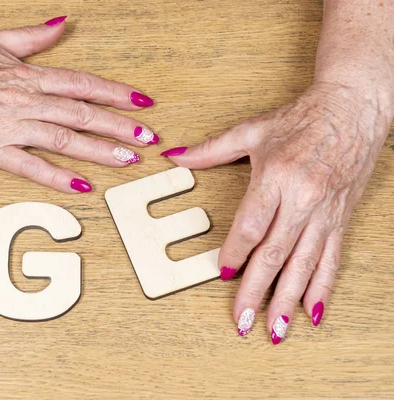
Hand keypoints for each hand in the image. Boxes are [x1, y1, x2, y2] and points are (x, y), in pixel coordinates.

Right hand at [0, 17, 157, 192]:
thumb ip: (33, 37)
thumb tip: (63, 24)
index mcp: (27, 75)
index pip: (83, 84)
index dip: (115, 93)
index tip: (142, 102)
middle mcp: (25, 100)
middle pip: (82, 114)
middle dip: (119, 126)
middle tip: (148, 138)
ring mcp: (10, 126)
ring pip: (64, 139)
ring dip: (100, 150)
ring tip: (128, 160)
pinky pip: (30, 166)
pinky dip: (57, 178)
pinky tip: (81, 186)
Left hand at [162, 83, 391, 342]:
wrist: (354, 106)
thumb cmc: (303, 117)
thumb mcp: (252, 129)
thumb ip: (211, 149)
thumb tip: (174, 157)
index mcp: (275, 175)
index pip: (251, 225)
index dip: (235, 252)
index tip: (223, 274)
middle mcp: (302, 198)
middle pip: (275, 253)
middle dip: (257, 291)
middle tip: (243, 321)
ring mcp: (324, 211)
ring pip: (304, 264)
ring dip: (288, 300)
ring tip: (276, 330)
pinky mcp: (341, 217)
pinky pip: (331, 258)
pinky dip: (322, 287)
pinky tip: (313, 311)